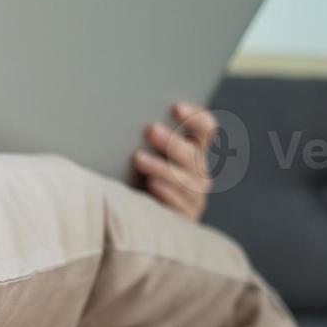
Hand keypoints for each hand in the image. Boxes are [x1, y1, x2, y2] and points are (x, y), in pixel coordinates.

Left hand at [133, 102, 219, 221]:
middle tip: (150, 130)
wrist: (140, 219)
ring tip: (138, 158)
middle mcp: (199, 171)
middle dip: (171, 142)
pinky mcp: (185, 218)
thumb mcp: (145, 156)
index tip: (175, 107)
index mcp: (194, 150)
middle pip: (192, 154)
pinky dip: (165, 193)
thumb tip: (121, 117)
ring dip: (161, 167)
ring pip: (184, 180)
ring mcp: (195, 195)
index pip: (205, 129)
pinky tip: (151, 184)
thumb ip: (146, 141)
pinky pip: (178, 204)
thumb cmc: (138, 179)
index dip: (195, 117)